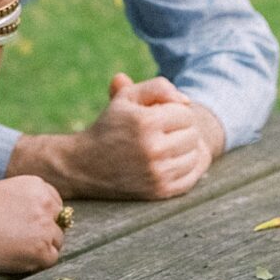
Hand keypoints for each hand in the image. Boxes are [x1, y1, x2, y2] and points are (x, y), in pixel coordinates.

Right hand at [0, 176, 64, 275]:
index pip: (55, 202)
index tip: (33, 223)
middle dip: (46, 230)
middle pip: (58, 221)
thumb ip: (24, 198)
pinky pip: (50, 259)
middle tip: (26, 239)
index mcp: (36, 186)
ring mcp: (45, 229)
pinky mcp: (41, 252)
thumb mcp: (3, 190)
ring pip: (56, 241)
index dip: (45, 215)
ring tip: (19, 249)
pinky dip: (38, 262)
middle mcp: (45, 205)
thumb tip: (37, 212)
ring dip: (43, 246)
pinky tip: (19, 258)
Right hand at [36, 75, 217, 199]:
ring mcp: (156, 173)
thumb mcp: (127, 97)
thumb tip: (186, 101)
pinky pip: (190, 178)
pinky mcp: (158, 191)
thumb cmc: (110, 125)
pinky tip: (171, 162)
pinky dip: (186, 169)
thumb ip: (158, 87)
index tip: (162, 116)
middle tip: (165, 132)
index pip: (186, 114)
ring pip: (193, 157)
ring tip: (167, 146)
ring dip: (185, 150)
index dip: (176, 112)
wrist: (86, 165)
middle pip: (192, 135)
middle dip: (182, 130)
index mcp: (145, 122)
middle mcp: (152, 149)